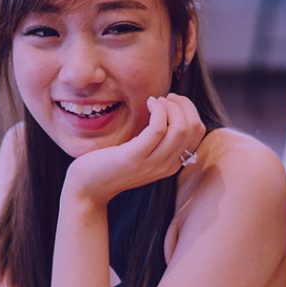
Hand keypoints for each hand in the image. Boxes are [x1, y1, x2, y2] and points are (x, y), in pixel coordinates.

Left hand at [64, 93, 205, 205]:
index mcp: (173, 164)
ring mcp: (152, 163)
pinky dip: (157, 110)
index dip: (190, 110)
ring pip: (180, 128)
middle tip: (165, 97)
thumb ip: (157, 141)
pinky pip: (158, 129)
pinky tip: (148, 103)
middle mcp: (168, 166)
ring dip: (171, 106)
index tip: (172, 101)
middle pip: (193, 128)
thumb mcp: (141, 154)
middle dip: (183, 105)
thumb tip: (169, 111)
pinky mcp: (134, 157)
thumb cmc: (110, 165)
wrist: (88, 188)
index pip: (198, 133)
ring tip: (156, 100)